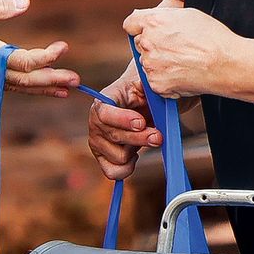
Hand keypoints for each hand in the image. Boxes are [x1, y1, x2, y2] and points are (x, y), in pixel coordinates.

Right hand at [0, 0, 77, 95]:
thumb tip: (25, 3)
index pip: (23, 61)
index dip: (46, 57)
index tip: (63, 47)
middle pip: (24, 81)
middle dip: (51, 80)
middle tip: (76, 82)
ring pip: (14, 86)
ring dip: (40, 88)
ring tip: (63, 91)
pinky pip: (2, 85)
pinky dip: (21, 86)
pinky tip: (31, 85)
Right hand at [87, 65, 162, 179]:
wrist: (143, 103)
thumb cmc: (145, 91)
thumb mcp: (147, 82)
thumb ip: (149, 82)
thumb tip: (155, 85)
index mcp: (104, 99)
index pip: (104, 113)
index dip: (122, 120)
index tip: (142, 122)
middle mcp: (95, 121)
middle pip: (115, 137)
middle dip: (141, 138)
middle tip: (158, 136)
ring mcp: (97, 140)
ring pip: (119, 156)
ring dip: (136, 149)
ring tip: (143, 137)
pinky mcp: (102, 157)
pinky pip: (112, 172)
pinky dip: (127, 168)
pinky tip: (135, 155)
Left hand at [124, 6, 235, 98]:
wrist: (226, 64)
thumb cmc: (212, 37)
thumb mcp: (186, 14)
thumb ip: (162, 15)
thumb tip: (147, 18)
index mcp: (153, 22)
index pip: (130, 23)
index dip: (139, 27)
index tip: (148, 31)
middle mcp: (147, 42)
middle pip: (140, 43)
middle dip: (152, 45)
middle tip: (175, 49)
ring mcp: (150, 65)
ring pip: (147, 63)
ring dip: (159, 63)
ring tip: (183, 62)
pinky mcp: (156, 84)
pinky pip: (155, 81)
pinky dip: (166, 80)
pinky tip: (183, 74)